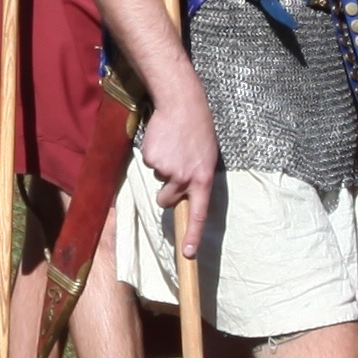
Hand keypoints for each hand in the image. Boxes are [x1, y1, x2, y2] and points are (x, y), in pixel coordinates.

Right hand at [141, 83, 220, 222]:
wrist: (181, 103)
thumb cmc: (197, 128)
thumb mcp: (207, 155)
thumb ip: (198, 177)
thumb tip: (187, 195)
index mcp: (203, 178)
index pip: (199, 213)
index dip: (193, 235)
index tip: (188, 254)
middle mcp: (185, 178)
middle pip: (167, 200)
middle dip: (166, 190)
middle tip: (175, 165)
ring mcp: (167, 169)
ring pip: (157, 180)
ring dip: (161, 169)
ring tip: (171, 147)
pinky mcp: (151, 159)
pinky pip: (149, 164)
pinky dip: (154, 153)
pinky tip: (163, 139)